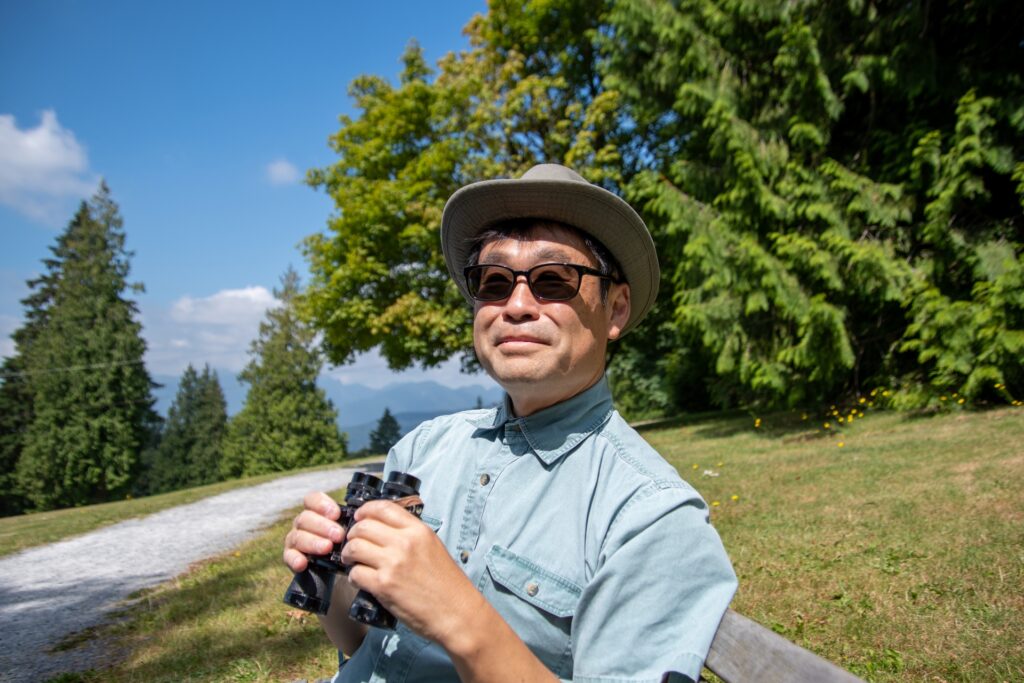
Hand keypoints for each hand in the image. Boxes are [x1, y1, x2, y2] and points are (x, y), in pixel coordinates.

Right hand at [283, 491, 345, 572]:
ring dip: (313, 542)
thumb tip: (364, 513)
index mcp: (316, 511)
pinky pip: (289, 555)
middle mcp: (303, 523)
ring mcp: (295, 538)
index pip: (312, 500)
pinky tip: (303, 563)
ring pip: (298, 536)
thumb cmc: (344, 541)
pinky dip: (295, 559)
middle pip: (305, 518)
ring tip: (327, 548)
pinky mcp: (291, 556)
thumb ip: (350, 519)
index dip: (321, 504)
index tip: (336, 513)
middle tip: (339, 535)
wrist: (335, 565)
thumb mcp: (349, 527)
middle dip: (323, 526)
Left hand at [342, 499, 483, 645]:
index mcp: (418, 530)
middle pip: (363, 526)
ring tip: (352, 561)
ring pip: (354, 547)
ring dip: (348, 554)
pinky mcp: (383, 585)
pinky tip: (360, 579)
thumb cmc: (447, 584)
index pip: (383, 508)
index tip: (359, 517)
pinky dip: (353, 576)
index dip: (365, 511)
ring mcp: (393, 563)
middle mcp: (405, 542)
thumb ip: (410, 535)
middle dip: (352, 534)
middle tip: (352, 543)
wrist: (457, 613)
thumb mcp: (433, 547)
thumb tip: (383, 530)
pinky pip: (355, 573)